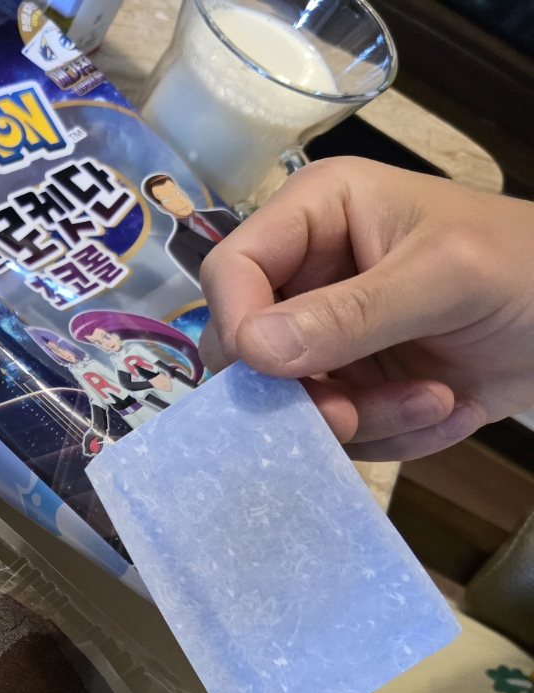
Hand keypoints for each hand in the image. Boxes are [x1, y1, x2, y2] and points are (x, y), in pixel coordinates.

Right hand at [198, 157, 533, 459]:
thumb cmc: (529, 268)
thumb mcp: (446, 278)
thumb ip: (352, 312)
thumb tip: (253, 349)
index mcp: (318, 214)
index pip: (232, 268)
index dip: (237, 322)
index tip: (273, 372)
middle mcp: (308, 274)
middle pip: (246, 348)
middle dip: (304, 389)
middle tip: (352, 412)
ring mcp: (327, 336)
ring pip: (289, 401)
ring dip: (362, 418)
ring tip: (437, 402)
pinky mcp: (352, 384)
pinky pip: (334, 430)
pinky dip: (388, 435)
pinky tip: (445, 408)